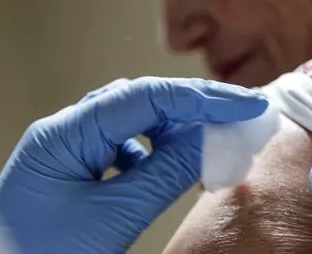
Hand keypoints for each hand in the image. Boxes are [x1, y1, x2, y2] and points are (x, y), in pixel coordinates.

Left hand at [0, 77, 267, 253]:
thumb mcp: (116, 216)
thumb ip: (167, 172)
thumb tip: (211, 136)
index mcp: (64, 134)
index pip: (145, 96)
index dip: (201, 98)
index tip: (246, 105)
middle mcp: (64, 130)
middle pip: (140, 100)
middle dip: (193, 106)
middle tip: (242, 114)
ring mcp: (68, 148)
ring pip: (132, 120)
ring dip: (174, 128)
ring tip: (213, 140)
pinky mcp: (74, 167)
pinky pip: (122, 145)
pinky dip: (154, 151)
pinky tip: (170, 166)